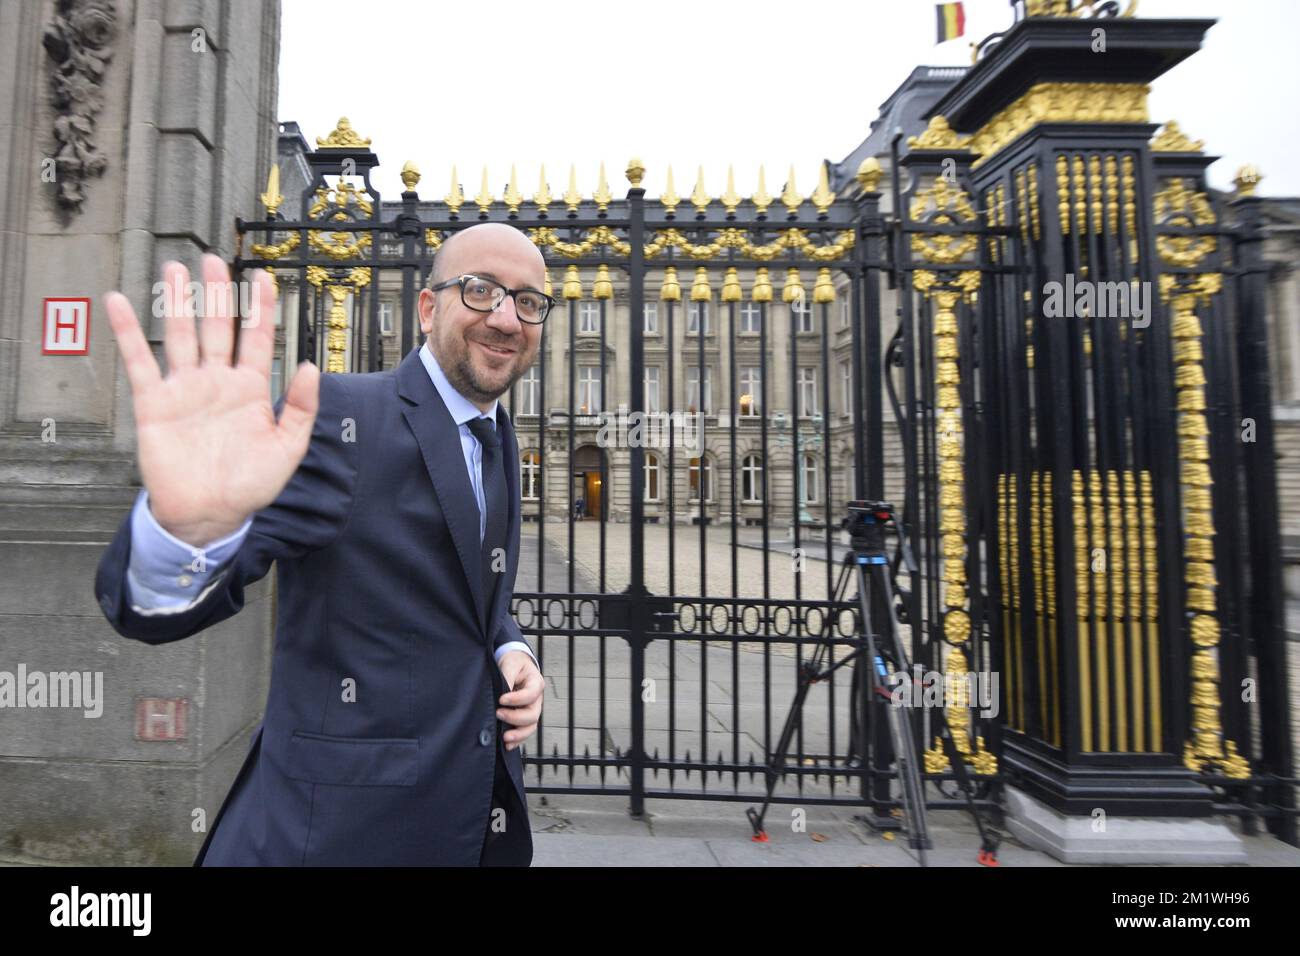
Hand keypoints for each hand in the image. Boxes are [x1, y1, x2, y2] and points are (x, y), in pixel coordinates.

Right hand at [105, 255, 319, 547]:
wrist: (208, 516)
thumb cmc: (249, 485)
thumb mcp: (288, 449)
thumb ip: (302, 408)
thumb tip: (311, 366)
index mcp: (251, 389)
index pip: (257, 339)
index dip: (260, 309)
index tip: (262, 278)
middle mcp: (217, 382)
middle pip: (217, 327)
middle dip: (217, 295)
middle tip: (214, 260)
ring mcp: (185, 389)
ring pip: (181, 335)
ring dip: (178, 303)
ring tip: (176, 270)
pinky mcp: (155, 402)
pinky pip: (139, 361)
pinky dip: (127, 332)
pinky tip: (119, 303)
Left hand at [496, 651, 543, 750]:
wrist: (513, 664)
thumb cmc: (514, 663)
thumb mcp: (510, 663)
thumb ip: (507, 677)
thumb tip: (501, 694)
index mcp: (536, 683)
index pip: (530, 694)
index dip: (517, 699)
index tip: (501, 699)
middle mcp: (536, 699)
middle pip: (533, 714)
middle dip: (515, 718)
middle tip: (499, 714)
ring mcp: (531, 710)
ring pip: (530, 726)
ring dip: (518, 734)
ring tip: (505, 737)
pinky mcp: (523, 718)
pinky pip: (524, 732)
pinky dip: (517, 740)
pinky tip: (507, 744)